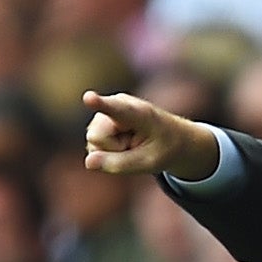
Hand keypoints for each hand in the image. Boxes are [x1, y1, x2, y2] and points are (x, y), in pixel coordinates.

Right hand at [82, 90, 218, 180]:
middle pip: (96, 138)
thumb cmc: (164, 148)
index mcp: (137, 112)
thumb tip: (88, 162)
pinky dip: (109, 151)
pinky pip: (93, 146)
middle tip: (135, 145)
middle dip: (113, 150)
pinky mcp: (98, 122)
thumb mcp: (150, 163)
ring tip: (132, 143)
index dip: (98, 102)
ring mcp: (105, 112)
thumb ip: (120, 164)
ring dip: (113, 151)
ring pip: (93, 143)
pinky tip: (123, 142)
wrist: (173, 137)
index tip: (88, 97)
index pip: (114, 108)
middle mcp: (115, 104)